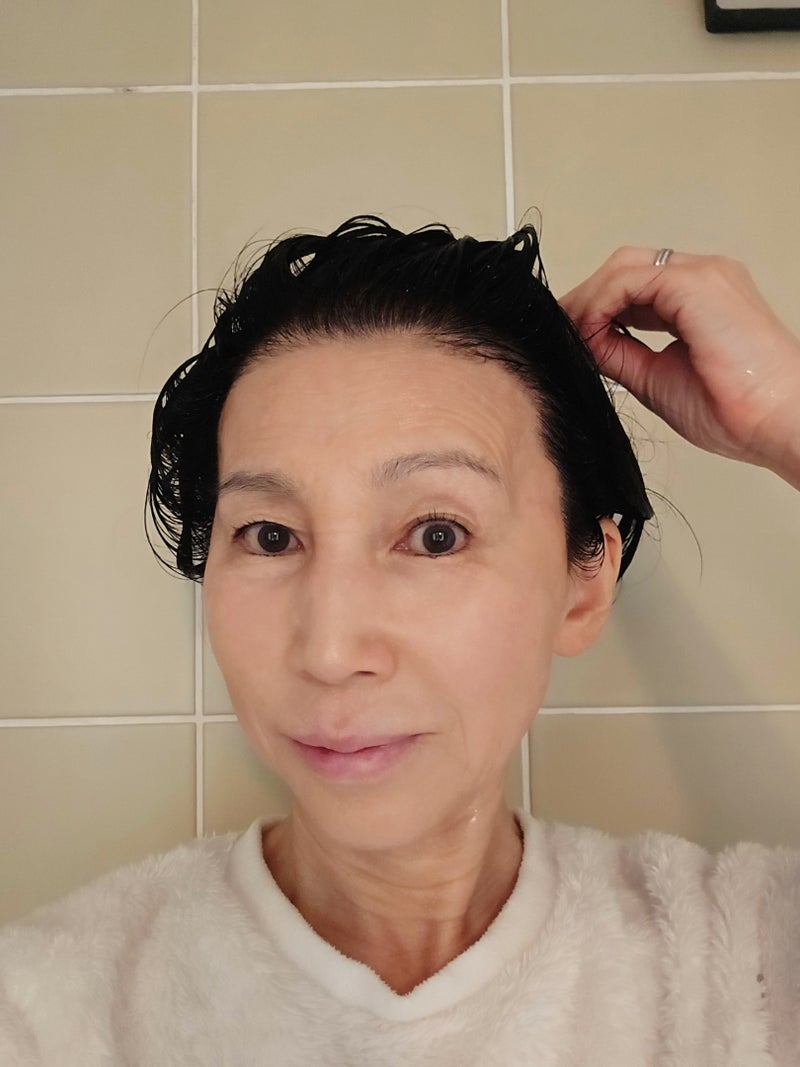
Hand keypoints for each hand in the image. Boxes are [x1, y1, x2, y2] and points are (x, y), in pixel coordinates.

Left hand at [560, 247, 799, 489]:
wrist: (776, 421)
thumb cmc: (737, 411)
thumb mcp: (656, 379)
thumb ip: (621, 355)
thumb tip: (585, 345)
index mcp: (702, 299)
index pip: (635, 286)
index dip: (596, 308)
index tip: (570, 335)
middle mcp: (705, 277)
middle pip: (626, 268)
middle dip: (587, 298)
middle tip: (558, 330)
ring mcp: (703, 274)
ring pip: (624, 268)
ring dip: (588, 301)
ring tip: (570, 335)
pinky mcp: (696, 283)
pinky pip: (629, 280)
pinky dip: (600, 304)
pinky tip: (589, 333)